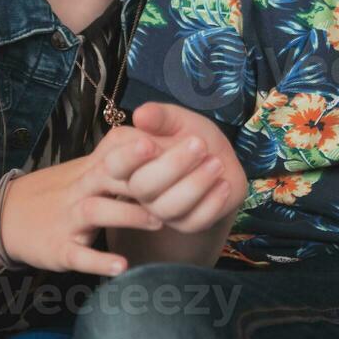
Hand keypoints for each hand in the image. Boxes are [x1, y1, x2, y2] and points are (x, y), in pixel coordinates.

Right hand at [1, 125, 165, 275]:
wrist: (6, 217)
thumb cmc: (58, 192)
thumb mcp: (84, 170)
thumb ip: (118, 158)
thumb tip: (159, 139)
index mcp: (90, 170)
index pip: (117, 153)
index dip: (142, 147)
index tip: (172, 143)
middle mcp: (80, 190)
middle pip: (110, 175)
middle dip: (143, 173)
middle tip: (180, 175)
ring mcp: (68, 219)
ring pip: (97, 212)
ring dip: (127, 216)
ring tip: (159, 221)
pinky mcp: (59, 249)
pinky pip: (79, 255)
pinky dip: (99, 261)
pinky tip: (122, 267)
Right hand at [120, 102, 245, 232]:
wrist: (218, 158)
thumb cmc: (190, 135)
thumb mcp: (177, 119)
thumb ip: (160, 116)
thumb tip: (140, 114)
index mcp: (130, 161)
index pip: (114, 166)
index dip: (128, 158)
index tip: (149, 143)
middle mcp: (140, 189)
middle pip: (143, 187)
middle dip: (173, 165)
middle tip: (199, 143)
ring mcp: (161, 210)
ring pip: (168, 207)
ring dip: (195, 184)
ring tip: (217, 162)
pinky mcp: (185, 224)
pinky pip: (194, 221)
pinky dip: (212, 202)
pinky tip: (224, 183)